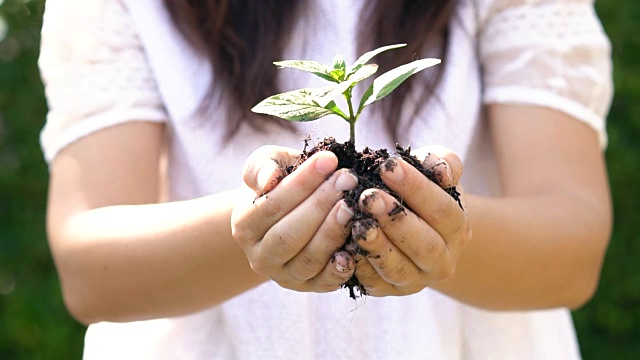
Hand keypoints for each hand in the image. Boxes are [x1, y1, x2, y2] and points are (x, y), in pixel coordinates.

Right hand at [231, 146, 357, 292]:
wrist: (288, 215)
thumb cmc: (280, 183)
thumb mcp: (267, 165)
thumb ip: (263, 166)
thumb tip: (269, 179)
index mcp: (244, 225)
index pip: (272, 205)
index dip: (302, 183)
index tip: (329, 160)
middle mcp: (259, 256)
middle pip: (289, 235)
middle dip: (321, 205)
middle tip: (348, 179)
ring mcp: (284, 276)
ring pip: (308, 259)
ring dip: (333, 231)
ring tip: (353, 205)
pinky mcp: (309, 287)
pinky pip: (325, 281)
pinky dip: (340, 267)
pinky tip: (355, 246)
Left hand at [352, 145, 470, 295]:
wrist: (412, 225)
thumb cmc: (421, 190)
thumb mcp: (435, 171)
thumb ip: (442, 163)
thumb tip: (439, 169)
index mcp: (458, 228)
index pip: (441, 209)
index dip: (415, 187)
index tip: (388, 166)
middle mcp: (442, 261)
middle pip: (423, 243)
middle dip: (394, 219)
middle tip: (368, 197)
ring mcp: (416, 280)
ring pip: (398, 268)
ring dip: (376, 246)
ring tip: (356, 222)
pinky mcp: (388, 291)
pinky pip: (373, 282)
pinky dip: (358, 266)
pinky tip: (344, 245)